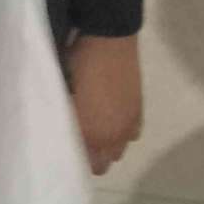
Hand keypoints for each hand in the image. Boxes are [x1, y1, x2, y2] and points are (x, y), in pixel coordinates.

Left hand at [67, 33, 142, 175]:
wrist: (108, 39)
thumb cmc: (79, 62)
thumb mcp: (64, 90)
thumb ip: (66, 118)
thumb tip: (65, 131)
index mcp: (91, 132)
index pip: (87, 164)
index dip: (77, 159)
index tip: (68, 147)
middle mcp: (113, 135)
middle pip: (104, 164)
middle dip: (93, 156)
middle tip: (81, 138)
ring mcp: (128, 124)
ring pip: (119, 150)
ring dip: (109, 144)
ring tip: (97, 127)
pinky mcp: (138, 110)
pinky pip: (132, 135)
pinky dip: (123, 132)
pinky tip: (114, 118)